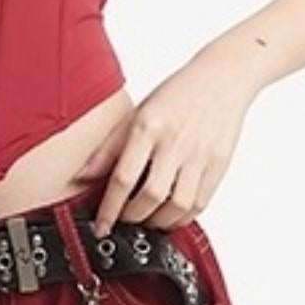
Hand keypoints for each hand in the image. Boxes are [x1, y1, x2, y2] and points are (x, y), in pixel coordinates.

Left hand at [73, 45, 253, 234]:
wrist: (222, 78)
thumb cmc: (177, 94)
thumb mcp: (137, 113)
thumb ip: (109, 147)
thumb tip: (82, 176)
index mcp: (148, 125)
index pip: (123, 178)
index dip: (109, 209)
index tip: (101, 226)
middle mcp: (174, 141)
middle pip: (151, 196)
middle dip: (133, 217)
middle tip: (125, 220)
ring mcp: (199, 154)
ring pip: (178, 206)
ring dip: (159, 222)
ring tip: (148, 219)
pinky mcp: (219, 164)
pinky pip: (200, 204)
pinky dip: (181, 217)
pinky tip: (170, 214)